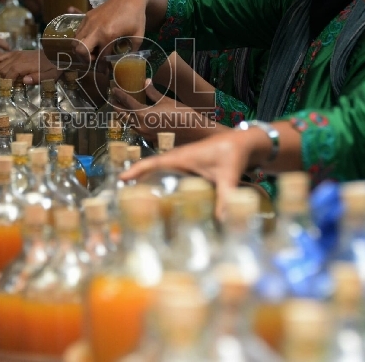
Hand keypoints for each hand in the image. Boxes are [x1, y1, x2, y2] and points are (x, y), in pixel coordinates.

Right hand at [0, 49, 60, 84]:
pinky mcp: (17, 52)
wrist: (55, 54)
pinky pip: (2, 55)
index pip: (8, 75)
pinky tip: (6, 68)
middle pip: (2, 69)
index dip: (7, 84)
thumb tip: (25, 81)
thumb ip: (37, 78)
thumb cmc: (53, 67)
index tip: (11, 90)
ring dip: (2, 71)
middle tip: (14, 83)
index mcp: (24, 65)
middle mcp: (18, 58)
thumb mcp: (50, 76)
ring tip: (11, 77)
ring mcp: (16, 54)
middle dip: (5, 78)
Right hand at [73, 0, 147, 62]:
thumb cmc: (136, 17)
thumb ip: (131, 52)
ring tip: (93, 52)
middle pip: (80, 51)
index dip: (102, 68)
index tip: (105, 72)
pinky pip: (78, 32)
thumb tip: (125, 63)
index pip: (100, 57)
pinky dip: (81, 41)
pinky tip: (92, 42)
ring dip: (82, 50)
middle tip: (95, 61)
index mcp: (108, 35)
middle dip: (86, 60)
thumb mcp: (137, 37)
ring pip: (75, 42)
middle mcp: (95, 29)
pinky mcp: (87, 16)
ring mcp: (89, 21)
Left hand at [110, 79, 182, 142]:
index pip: (127, 103)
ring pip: (129, 124)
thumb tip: (146, 82)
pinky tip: (136, 120)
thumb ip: (152, 92)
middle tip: (113, 100)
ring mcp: (145, 134)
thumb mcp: (165, 100)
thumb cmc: (181, 114)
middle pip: (123, 115)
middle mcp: (141, 126)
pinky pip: (138, 130)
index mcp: (143, 114)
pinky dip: (134, 123)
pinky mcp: (150, 139)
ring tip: (122, 109)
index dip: (119, 95)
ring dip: (124, 116)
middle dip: (117, 107)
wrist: (192, 131)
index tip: (113, 90)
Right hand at [123, 124, 263, 218]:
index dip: (136, 170)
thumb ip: (225, 198)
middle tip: (123, 196)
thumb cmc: (233, 154)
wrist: (244, 142)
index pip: (152, 163)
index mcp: (181, 157)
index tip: (120, 179)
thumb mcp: (228, 177)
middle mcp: (179, 157)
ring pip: (160, 170)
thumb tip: (222, 221)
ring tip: (136, 197)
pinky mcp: (191, 165)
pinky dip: (161, 180)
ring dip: (148, 179)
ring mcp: (184, 160)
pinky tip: (162, 194)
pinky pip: (170, 172)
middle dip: (137, 179)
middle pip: (152, 167)